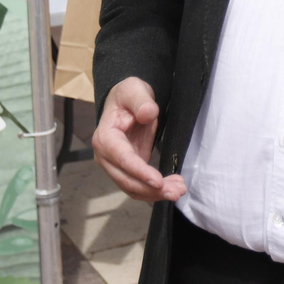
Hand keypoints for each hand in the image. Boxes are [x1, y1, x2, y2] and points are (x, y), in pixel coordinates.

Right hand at [92, 77, 185, 202]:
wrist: (126, 102)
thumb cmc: (128, 95)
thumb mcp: (134, 90)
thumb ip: (141, 101)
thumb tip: (148, 113)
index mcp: (105, 137)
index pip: (122, 159)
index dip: (139, 172)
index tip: (158, 181)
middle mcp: (105, 156)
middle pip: (126, 180)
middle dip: (151, 189)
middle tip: (176, 191)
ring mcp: (115, 165)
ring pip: (133, 188)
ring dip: (154, 194)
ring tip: (178, 190)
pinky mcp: (127, 170)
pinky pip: (139, 185)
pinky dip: (154, 190)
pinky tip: (172, 187)